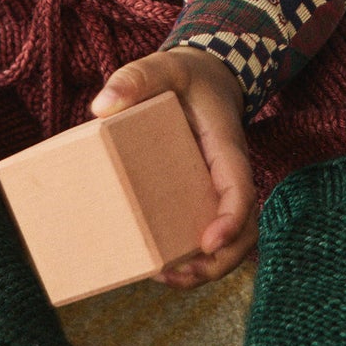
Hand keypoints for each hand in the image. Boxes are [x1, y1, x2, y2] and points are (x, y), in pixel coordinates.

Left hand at [90, 46, 257, 288]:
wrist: (204, 76)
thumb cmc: (184, 75)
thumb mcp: (163, 66)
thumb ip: (135, 78)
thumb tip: (101, 108)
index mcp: (226, 148)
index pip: (240, 189)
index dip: (231, 220)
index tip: (207, 242)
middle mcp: (228, 176)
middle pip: (244, 230)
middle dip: (219, 261)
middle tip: (178, 273)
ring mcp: (217, 190)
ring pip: (231, 241)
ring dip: (206, 268)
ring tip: (168, 279)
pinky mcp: (202, 197)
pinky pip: (209, 233)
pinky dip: (194, 257)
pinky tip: (161, 266)